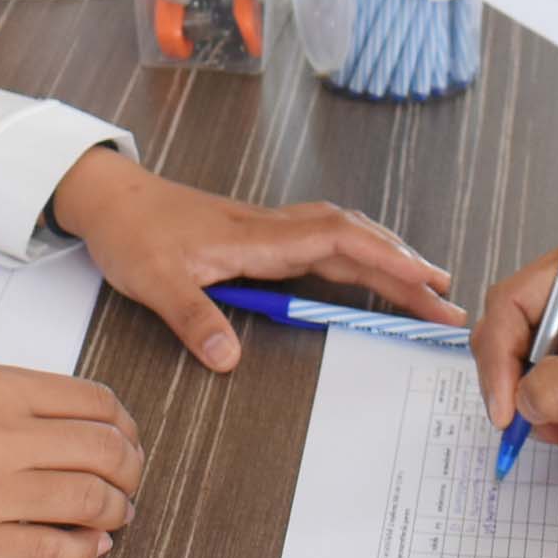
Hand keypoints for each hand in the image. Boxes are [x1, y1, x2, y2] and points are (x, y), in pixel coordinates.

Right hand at [0, 365, 144, 557]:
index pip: (96, 403)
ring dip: (116, 513)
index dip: (125, 427)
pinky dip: (83, 551)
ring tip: (115, 517)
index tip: (126, 442)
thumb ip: (7, 398)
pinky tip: (89, 547)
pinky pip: (50, 551)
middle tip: (129, 484)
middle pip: (105, 452)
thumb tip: (69, 422)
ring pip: (88, 502)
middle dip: (131, 472)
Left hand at [46, 145, 460, 368]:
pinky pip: (325, 238)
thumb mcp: (156, 282)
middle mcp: (272, 229)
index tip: (426, 284)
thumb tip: (229, 359)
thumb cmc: (133, 234)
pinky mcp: (260, 235)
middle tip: (447, 298)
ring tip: (425, 282)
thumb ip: (193, 319)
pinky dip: (359, 251)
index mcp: (257, 238)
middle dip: (404, 265)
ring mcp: (268, 230)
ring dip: (386, 254)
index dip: (386, 262)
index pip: (338, 243)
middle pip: (355, 238)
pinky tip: (368, 266)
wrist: (110, 198)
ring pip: (344, 233)